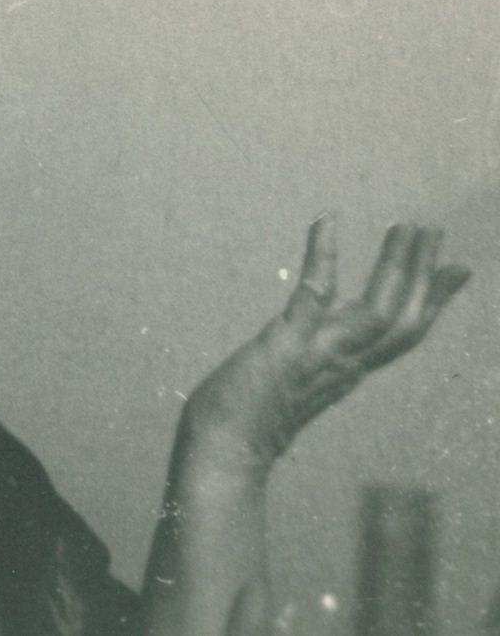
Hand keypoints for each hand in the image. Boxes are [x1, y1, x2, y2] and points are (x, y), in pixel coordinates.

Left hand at [181, 216, 469, 472]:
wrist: (220, 454)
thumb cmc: (244, 423)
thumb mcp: (290, 385)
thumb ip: (306, 365)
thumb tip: (301, 348)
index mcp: (344, 371)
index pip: (400, 333)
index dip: (430, 300)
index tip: (455, 270)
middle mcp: (342, 364)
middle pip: (403, 318)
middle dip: (424, 274)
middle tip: (435, 230)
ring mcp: (318, 354)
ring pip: (379, 308)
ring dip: (397, 265)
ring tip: (409, 226)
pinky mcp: (287, 345)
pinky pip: (315, 294)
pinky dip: (323, 256)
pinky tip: (327, 222)